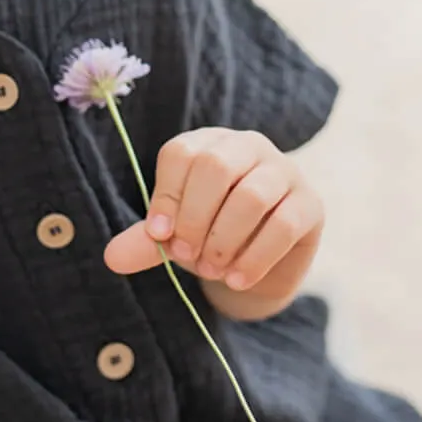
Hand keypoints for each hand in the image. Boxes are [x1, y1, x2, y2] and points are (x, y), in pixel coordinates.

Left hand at [104, 128, 322, 320]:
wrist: (259, 263)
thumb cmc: (210, 235)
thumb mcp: (176, 235)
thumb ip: (146, 242)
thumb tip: (111, 258)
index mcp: (209, 143)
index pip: (182, 154)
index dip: (166, 196)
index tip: (158, 235)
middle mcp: (248, 146)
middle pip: (216, 168)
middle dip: (194, 218)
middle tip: (184, 256)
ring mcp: (284, 171)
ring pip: (252, 197)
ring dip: (223, 240)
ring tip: (210, 270)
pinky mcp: (310, 203)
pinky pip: (283, 225)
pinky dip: (254, 257)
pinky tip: (235, 279)